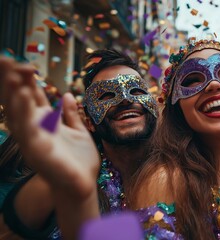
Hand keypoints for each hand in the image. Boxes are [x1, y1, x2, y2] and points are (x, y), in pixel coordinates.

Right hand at [0, 56, 99, 199]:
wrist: (82, 185)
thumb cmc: (79, 160)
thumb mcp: (78, 131)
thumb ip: (70, 114)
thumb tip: (66, 95)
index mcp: (43, 122)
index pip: (30, 96)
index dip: (24, 79)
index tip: (21, 60)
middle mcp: (34, 128)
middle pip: (18, 100)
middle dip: (11, 79)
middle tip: (4, 58)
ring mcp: (32, 139)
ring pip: (18, 111)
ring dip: (14, 91)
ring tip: (11, 71)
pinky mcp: (37, 149)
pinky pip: (28, 126)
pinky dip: (25, 110)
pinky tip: (24, 94)